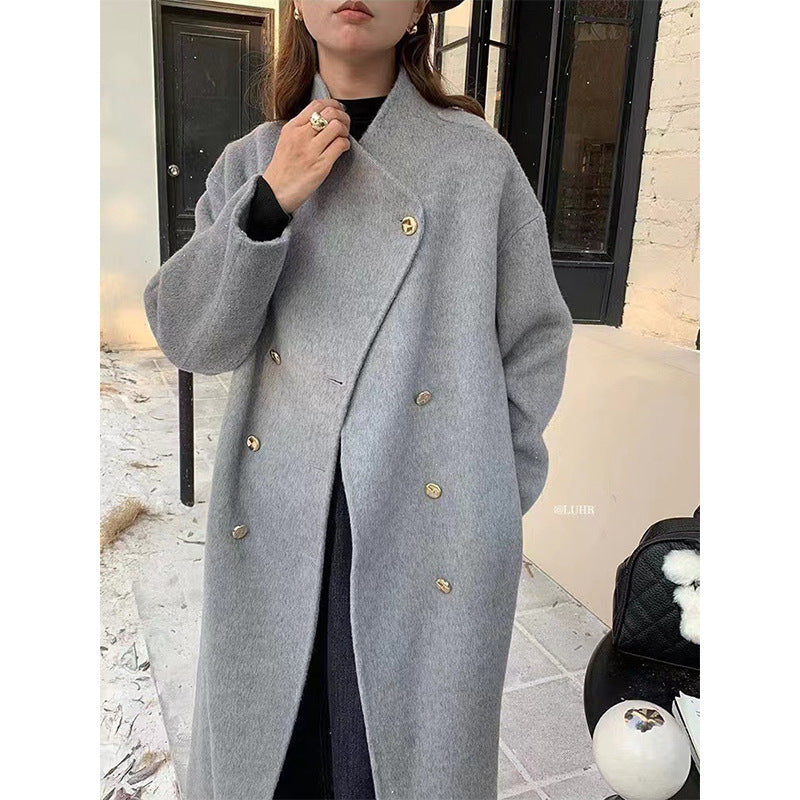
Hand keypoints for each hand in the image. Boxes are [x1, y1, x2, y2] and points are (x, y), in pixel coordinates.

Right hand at [262, 99, 350, 215]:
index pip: (316, 105)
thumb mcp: (286, 141)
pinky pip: (340, 145)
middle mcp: (301, 137)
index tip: (338, 110)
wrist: (276, 193)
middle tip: (345, 124)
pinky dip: (346, 145)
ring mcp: (311, 151)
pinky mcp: (320, 166)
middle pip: (330, 113)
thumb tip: (321, 118)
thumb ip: (301, 128)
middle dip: (343, 116)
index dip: (332, 104)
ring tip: (343, 138)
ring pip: (337, 127)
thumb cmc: (283, 169)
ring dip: (345, 131)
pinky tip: (343, 149)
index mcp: (291, 128)